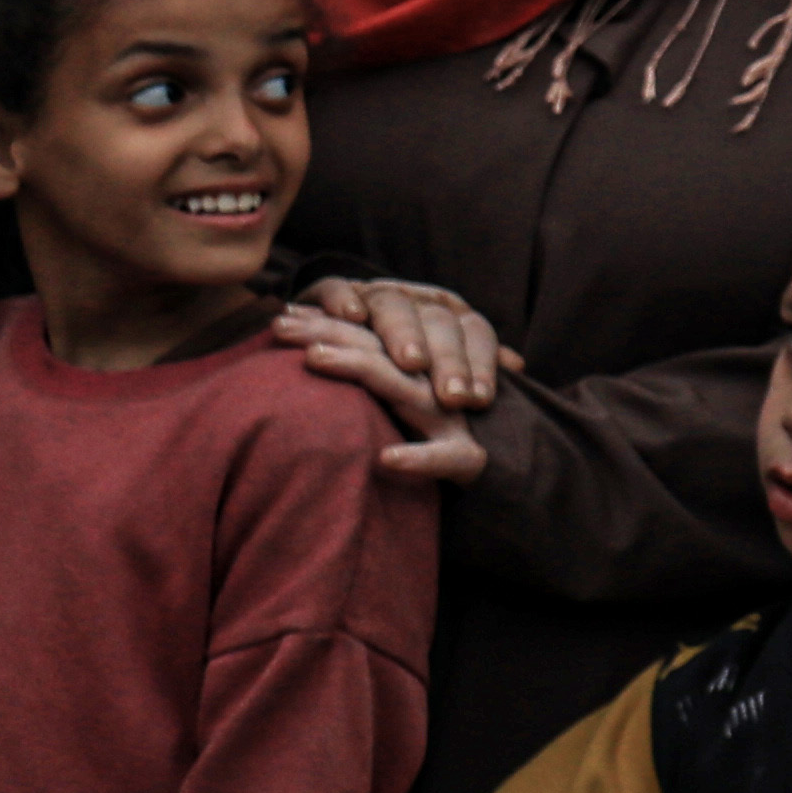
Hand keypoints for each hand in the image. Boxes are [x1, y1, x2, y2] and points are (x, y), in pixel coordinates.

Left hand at [269, 301, 491, 484]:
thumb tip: (297, 329)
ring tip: (314, 359)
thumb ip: (364, 371)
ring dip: (362, 369)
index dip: (326, 322)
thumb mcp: (396, 398)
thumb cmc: (430, 436)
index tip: (280, 315)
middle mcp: (434, 385)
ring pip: (408, 388)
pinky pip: (447, 457)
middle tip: (280, 325)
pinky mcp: (469, 459)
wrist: (511, 477)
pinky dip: (420, 458)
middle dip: (330, 332)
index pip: (371, 334)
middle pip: (381, 348)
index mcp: (418, 368)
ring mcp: (451, 419)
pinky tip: (386, 459)